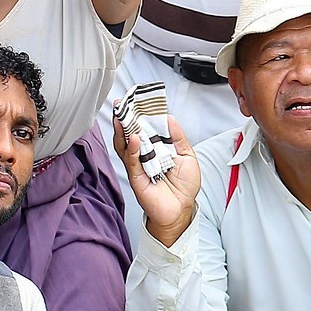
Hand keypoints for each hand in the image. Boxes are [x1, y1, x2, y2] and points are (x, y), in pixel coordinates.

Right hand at [113, 115, 201, 246]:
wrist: (182, 210)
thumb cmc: (184, 186)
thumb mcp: (187, 156)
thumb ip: (178, 137)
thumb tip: (170, 118)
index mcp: (157, 148)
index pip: (147, 127)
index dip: (142, 114)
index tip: (139, 100)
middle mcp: (145, 155)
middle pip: (131, 133)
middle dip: (126, 118)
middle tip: (123, 103)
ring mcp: (139, 165)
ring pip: (126, 145)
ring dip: (123, 130)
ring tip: (123, 115)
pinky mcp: (136, 177)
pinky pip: (131, 161)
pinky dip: (132, 149)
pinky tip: (134, 138)